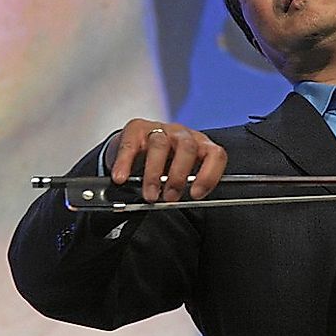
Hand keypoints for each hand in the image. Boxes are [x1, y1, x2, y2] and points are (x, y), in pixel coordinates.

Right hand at [104, 119, 227, 202]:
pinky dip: (125, 163)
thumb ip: (183, 187)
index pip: (215, 154)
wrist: (136, 146)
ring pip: (160, 146)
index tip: (196, 194)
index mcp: (199, 145)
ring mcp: (159, 129)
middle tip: (169, 197)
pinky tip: (121, 177)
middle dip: (179, 176)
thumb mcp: (178, 173)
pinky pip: (131, 145)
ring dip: (154, 174)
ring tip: (150, 195)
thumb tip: (180, 206)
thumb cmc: (163, 163)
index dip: (208, 175)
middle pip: (187, 148)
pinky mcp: (136, 128)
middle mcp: (182, 134)